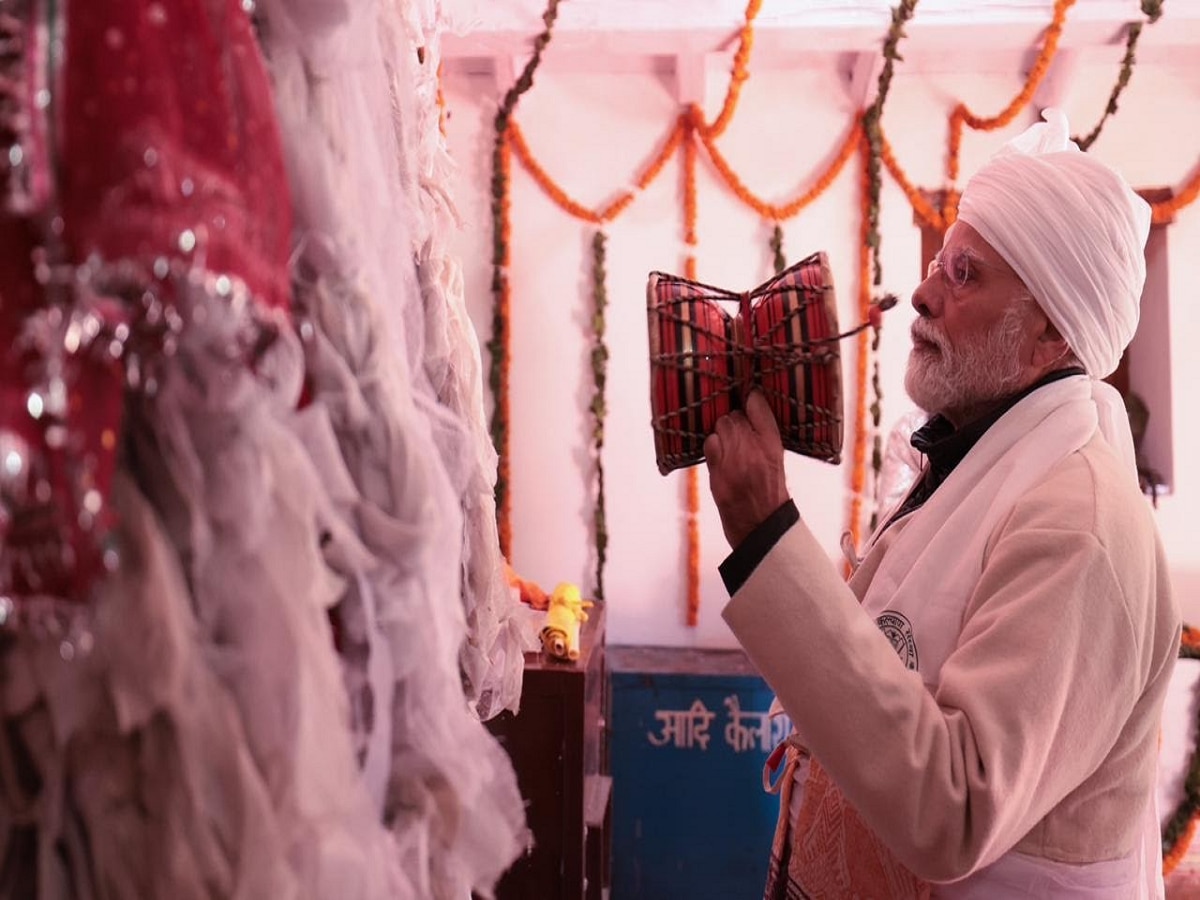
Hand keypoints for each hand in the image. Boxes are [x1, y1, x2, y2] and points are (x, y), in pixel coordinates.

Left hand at [704, 390, 789, 547]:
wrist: (761, 526)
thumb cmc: (770, 494)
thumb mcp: (776, 461)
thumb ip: (764, 436)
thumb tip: (750, 405)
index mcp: (773, 445)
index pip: (758, 405)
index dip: (751, 398)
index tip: (749, 395)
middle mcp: (754, 449)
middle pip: (734, 415)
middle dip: (734, 420)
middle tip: (738, 433)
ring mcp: (734, 460)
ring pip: (720, 427)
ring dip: (722, 433)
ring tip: (730, 447)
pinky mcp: (718, 473)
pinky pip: (709, 444)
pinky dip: (713, 448)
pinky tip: (720, 458)